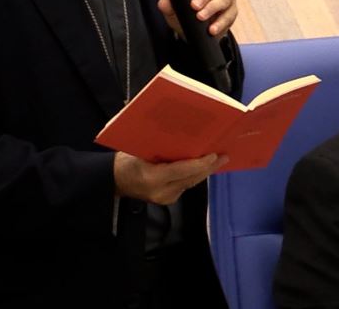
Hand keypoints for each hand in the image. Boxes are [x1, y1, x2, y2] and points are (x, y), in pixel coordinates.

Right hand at [113, 151, 227, 204]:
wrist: (114, 180)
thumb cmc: (126, 160)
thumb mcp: (141, 149)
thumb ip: (162, 148)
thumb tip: (185, 138)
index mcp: (153, 177)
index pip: (182, 170)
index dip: (200, 163)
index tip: (214, 155)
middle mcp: (161, 191)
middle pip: (191, 179)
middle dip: (209, 167)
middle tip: (224, 156)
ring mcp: (165, 198)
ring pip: (191, 183)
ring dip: (205, 172)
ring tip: (219, 160)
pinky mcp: (168, 200)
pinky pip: (186, 186)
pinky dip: (196, 176)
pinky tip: (205, 167)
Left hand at [157, 0, 237, 37]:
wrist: (198, 33)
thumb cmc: (188, 15)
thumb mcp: (175, 12)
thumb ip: (168, 6)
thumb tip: (164, 2)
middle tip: (194, 6)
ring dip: (212, 8)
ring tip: (200, 17)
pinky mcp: (232, 13)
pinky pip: (229, 16)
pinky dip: (220, 23)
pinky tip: (212, 29)